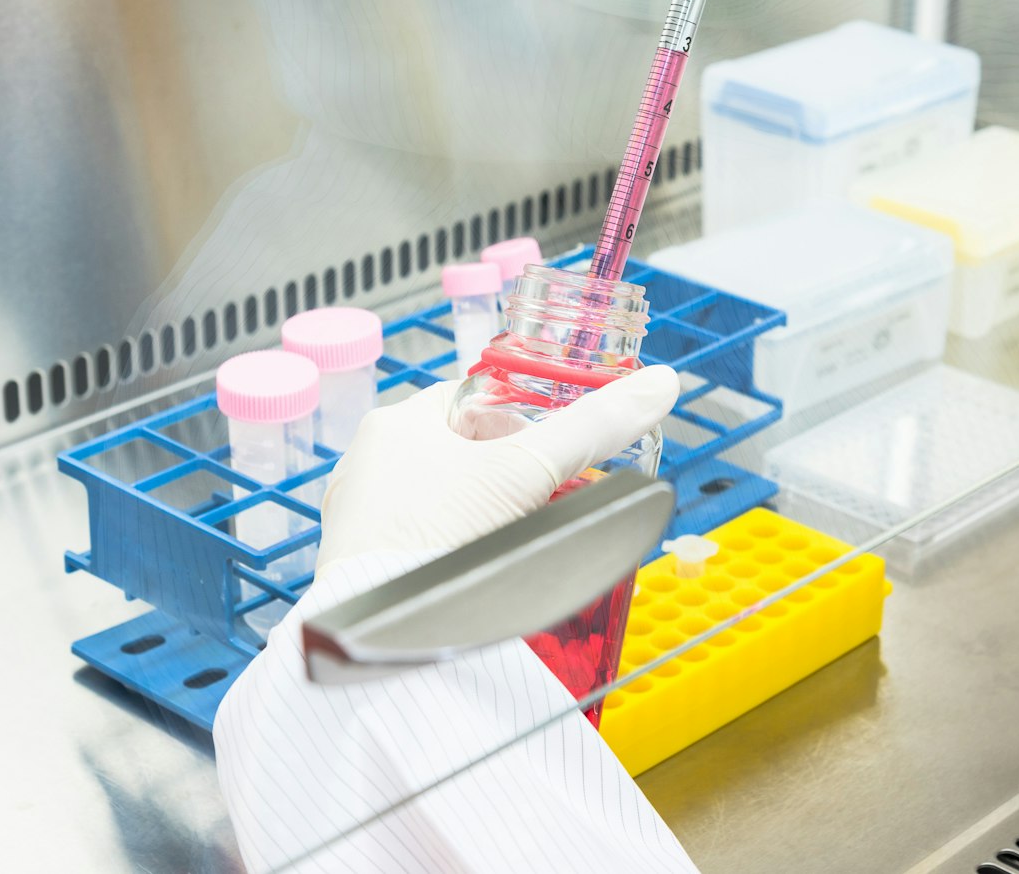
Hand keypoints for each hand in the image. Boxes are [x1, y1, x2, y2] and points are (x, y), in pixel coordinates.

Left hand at [315, 365, 680, 565]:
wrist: (389, 633)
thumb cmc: (438, 536)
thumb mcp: (528, 471)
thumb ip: (593, 428)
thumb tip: (658, 385)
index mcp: (396, 424)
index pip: (467, 399)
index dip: (516, 417)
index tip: (549, 442)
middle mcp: (368, 467)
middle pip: (457, 452)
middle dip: (504, 473)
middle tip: (546, 494)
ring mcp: (361, 521)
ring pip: (438, 501)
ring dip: (482, 514)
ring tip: (520, 537)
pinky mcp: (364, 568)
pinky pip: (419, 544)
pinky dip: (453, 551)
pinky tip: (481, 571)